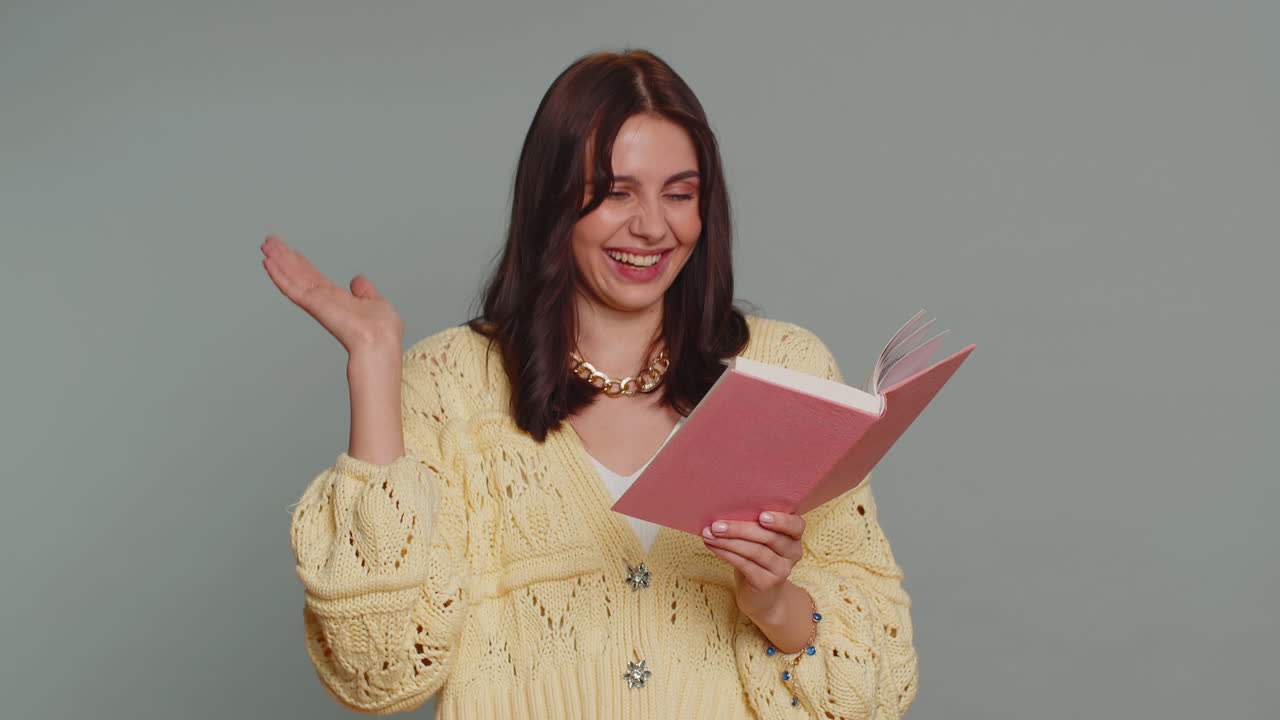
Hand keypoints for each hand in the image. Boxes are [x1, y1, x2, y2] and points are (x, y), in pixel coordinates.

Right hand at [260, 234, 403, 354]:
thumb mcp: (376, 302)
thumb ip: (365, 291)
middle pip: (299, 274)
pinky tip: (268, 262)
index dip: (302, 264)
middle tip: (270, 241)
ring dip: (278, 261)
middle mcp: (324, 299)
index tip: (291, 251)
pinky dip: (279, 275)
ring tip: (266, 245)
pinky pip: (292, 288)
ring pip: (292, 277)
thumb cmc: (383, 329)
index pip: (314, 277)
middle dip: (284, 257)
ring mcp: (316, 302)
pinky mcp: (312, 304)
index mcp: (338, 299)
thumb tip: (357, 279)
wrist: (380, 340)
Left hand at [701, 510, 804, 621]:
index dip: (781, 520)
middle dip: (739, 529)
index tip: (762, 516)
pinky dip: (726, 553)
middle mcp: (793, 552)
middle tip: (716, 525)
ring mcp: (782, 570)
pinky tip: (712, 546)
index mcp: (794, 536)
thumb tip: (722, 509)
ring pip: (755, 551)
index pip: (796, 525)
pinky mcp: (767, 583)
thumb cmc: (757, 558)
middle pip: (769, 537)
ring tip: (709, 535)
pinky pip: (745, 565)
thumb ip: (753, 524)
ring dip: (728, 542)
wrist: (761, 595)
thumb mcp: (760, 539)